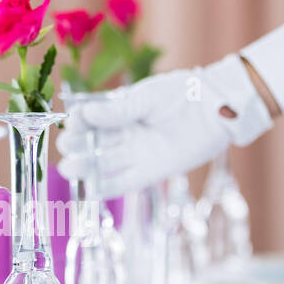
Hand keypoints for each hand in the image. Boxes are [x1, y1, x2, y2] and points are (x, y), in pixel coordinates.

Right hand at [55, 54, 269, 196]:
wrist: (215, 109)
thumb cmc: (182, 94)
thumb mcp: (146, 97)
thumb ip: (117, 110)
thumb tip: (85, 114)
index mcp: (121, 112)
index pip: (91, 121)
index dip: (78, 124)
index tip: (71, 124)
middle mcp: (125, 135)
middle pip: (93, 144)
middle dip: (77, 147)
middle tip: (67, 148)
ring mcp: (136, 154)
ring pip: (103, 165)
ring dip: (86, 168)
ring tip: (70, 169)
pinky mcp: (150, 172)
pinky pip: (123, 183)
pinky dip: (107, 188)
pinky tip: (91, 189)